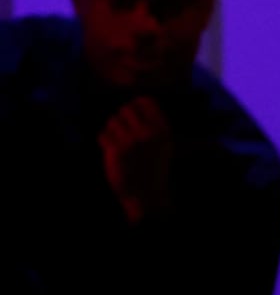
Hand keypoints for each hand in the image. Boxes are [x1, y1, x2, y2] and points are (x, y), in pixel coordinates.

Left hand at [99, 96, 174, 223]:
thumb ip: (154, 123)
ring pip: (112, 121)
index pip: (145, 101)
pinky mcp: (116, 149)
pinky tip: (113, 152)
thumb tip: (137, 100)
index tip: (134, 118)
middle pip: (125, 109)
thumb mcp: (163, 144)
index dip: (136, 106)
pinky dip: (104, 142)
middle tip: (125, 133)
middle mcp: (148, 132)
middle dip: (122, 119)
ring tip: (120, 145)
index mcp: (162, 129)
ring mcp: (131, 140)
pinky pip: (102, 134)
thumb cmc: (153, 166)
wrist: (146, 194)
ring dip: (112, 131)